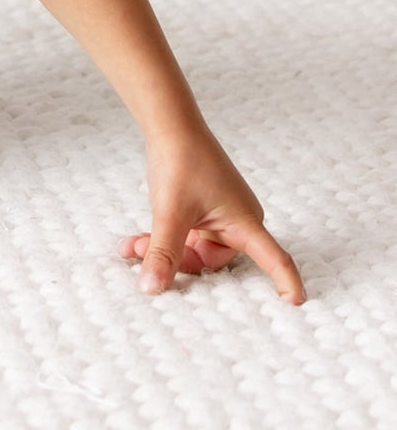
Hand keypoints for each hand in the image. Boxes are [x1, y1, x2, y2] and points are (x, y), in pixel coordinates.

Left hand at [120, 129, 304, 303]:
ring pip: (194, 249)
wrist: (169, 125)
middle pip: (214, 261)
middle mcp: (239, 221)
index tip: (296, 304)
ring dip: (164, 249)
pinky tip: (134, 243)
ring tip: (132, 248)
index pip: (274, 259)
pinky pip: (186, 234)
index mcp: (245, 223)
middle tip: (143, 255)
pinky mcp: (202, 209)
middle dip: (179, 261)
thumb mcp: (170, 213)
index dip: (286, 281)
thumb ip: (163, 253)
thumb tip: (152, 289)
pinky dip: (162, 238)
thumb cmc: (181, 162)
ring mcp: (220, 215)